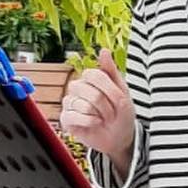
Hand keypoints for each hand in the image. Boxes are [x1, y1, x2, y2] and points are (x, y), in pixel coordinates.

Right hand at [60, 49, 134, 169]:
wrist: (120, 137)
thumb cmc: (121, 113)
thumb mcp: (122, 91)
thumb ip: (111, 71)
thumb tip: (104, 50)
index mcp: (90, 79)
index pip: (93, 74)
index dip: (109, 89)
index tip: (119, 99)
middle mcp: (77, 88)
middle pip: (87, 89)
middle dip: (105, 104)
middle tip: (111, 112)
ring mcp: (70, 103)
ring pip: (80, 104)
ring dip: (98, 115)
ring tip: (104, 119)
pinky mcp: (66, 118)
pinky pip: (72, 116)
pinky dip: (88, 122)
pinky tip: (95, 124)